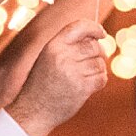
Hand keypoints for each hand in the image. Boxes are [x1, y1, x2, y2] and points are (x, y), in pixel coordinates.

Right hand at [7, 20, 107, 135]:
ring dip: (98, 70)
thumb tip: (97, 39)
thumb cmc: (43, 83)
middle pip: (94, 46)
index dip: (93, 27)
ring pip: (99, 63)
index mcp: (52, 46)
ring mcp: (72, 72)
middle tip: (94, 60)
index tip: (102, 33)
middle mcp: (62, 56)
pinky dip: (100, 81)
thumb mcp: (48, 58)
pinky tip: (89, 86)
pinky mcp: (82, 87)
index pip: (78, 27)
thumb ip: (68, 47)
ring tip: (85, 76)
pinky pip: (102, 78)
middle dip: (98, 53)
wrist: (33, 109)